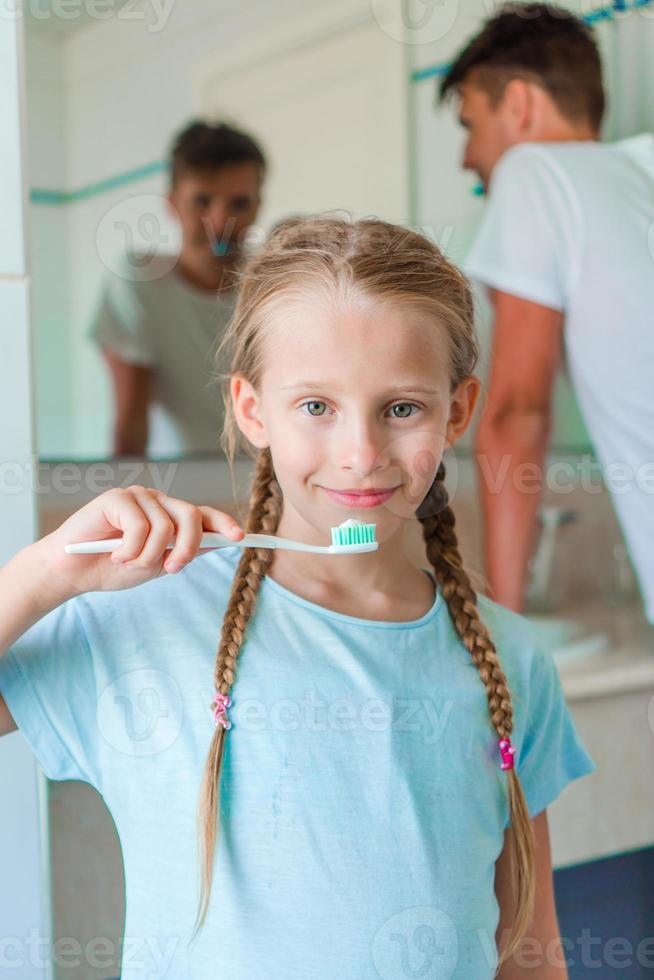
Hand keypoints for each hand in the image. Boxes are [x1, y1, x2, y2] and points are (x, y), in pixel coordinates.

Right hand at [38, 485, 244, 599]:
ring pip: (165, 526)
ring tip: (127, 563)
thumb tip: (221, 543)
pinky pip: (140, 526)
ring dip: (148, 555)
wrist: (72, 573)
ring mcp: (137, 497)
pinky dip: (130, 549)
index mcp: (169, 516)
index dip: (223, 523)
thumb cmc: (112, 568)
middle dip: (188, 547)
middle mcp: (157, 502)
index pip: (203, 515)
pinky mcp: (116, 497)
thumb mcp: (155, 564)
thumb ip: (183, 551)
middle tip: (171, 568)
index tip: (241, 538)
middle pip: (191, 516)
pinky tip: (114, 554)